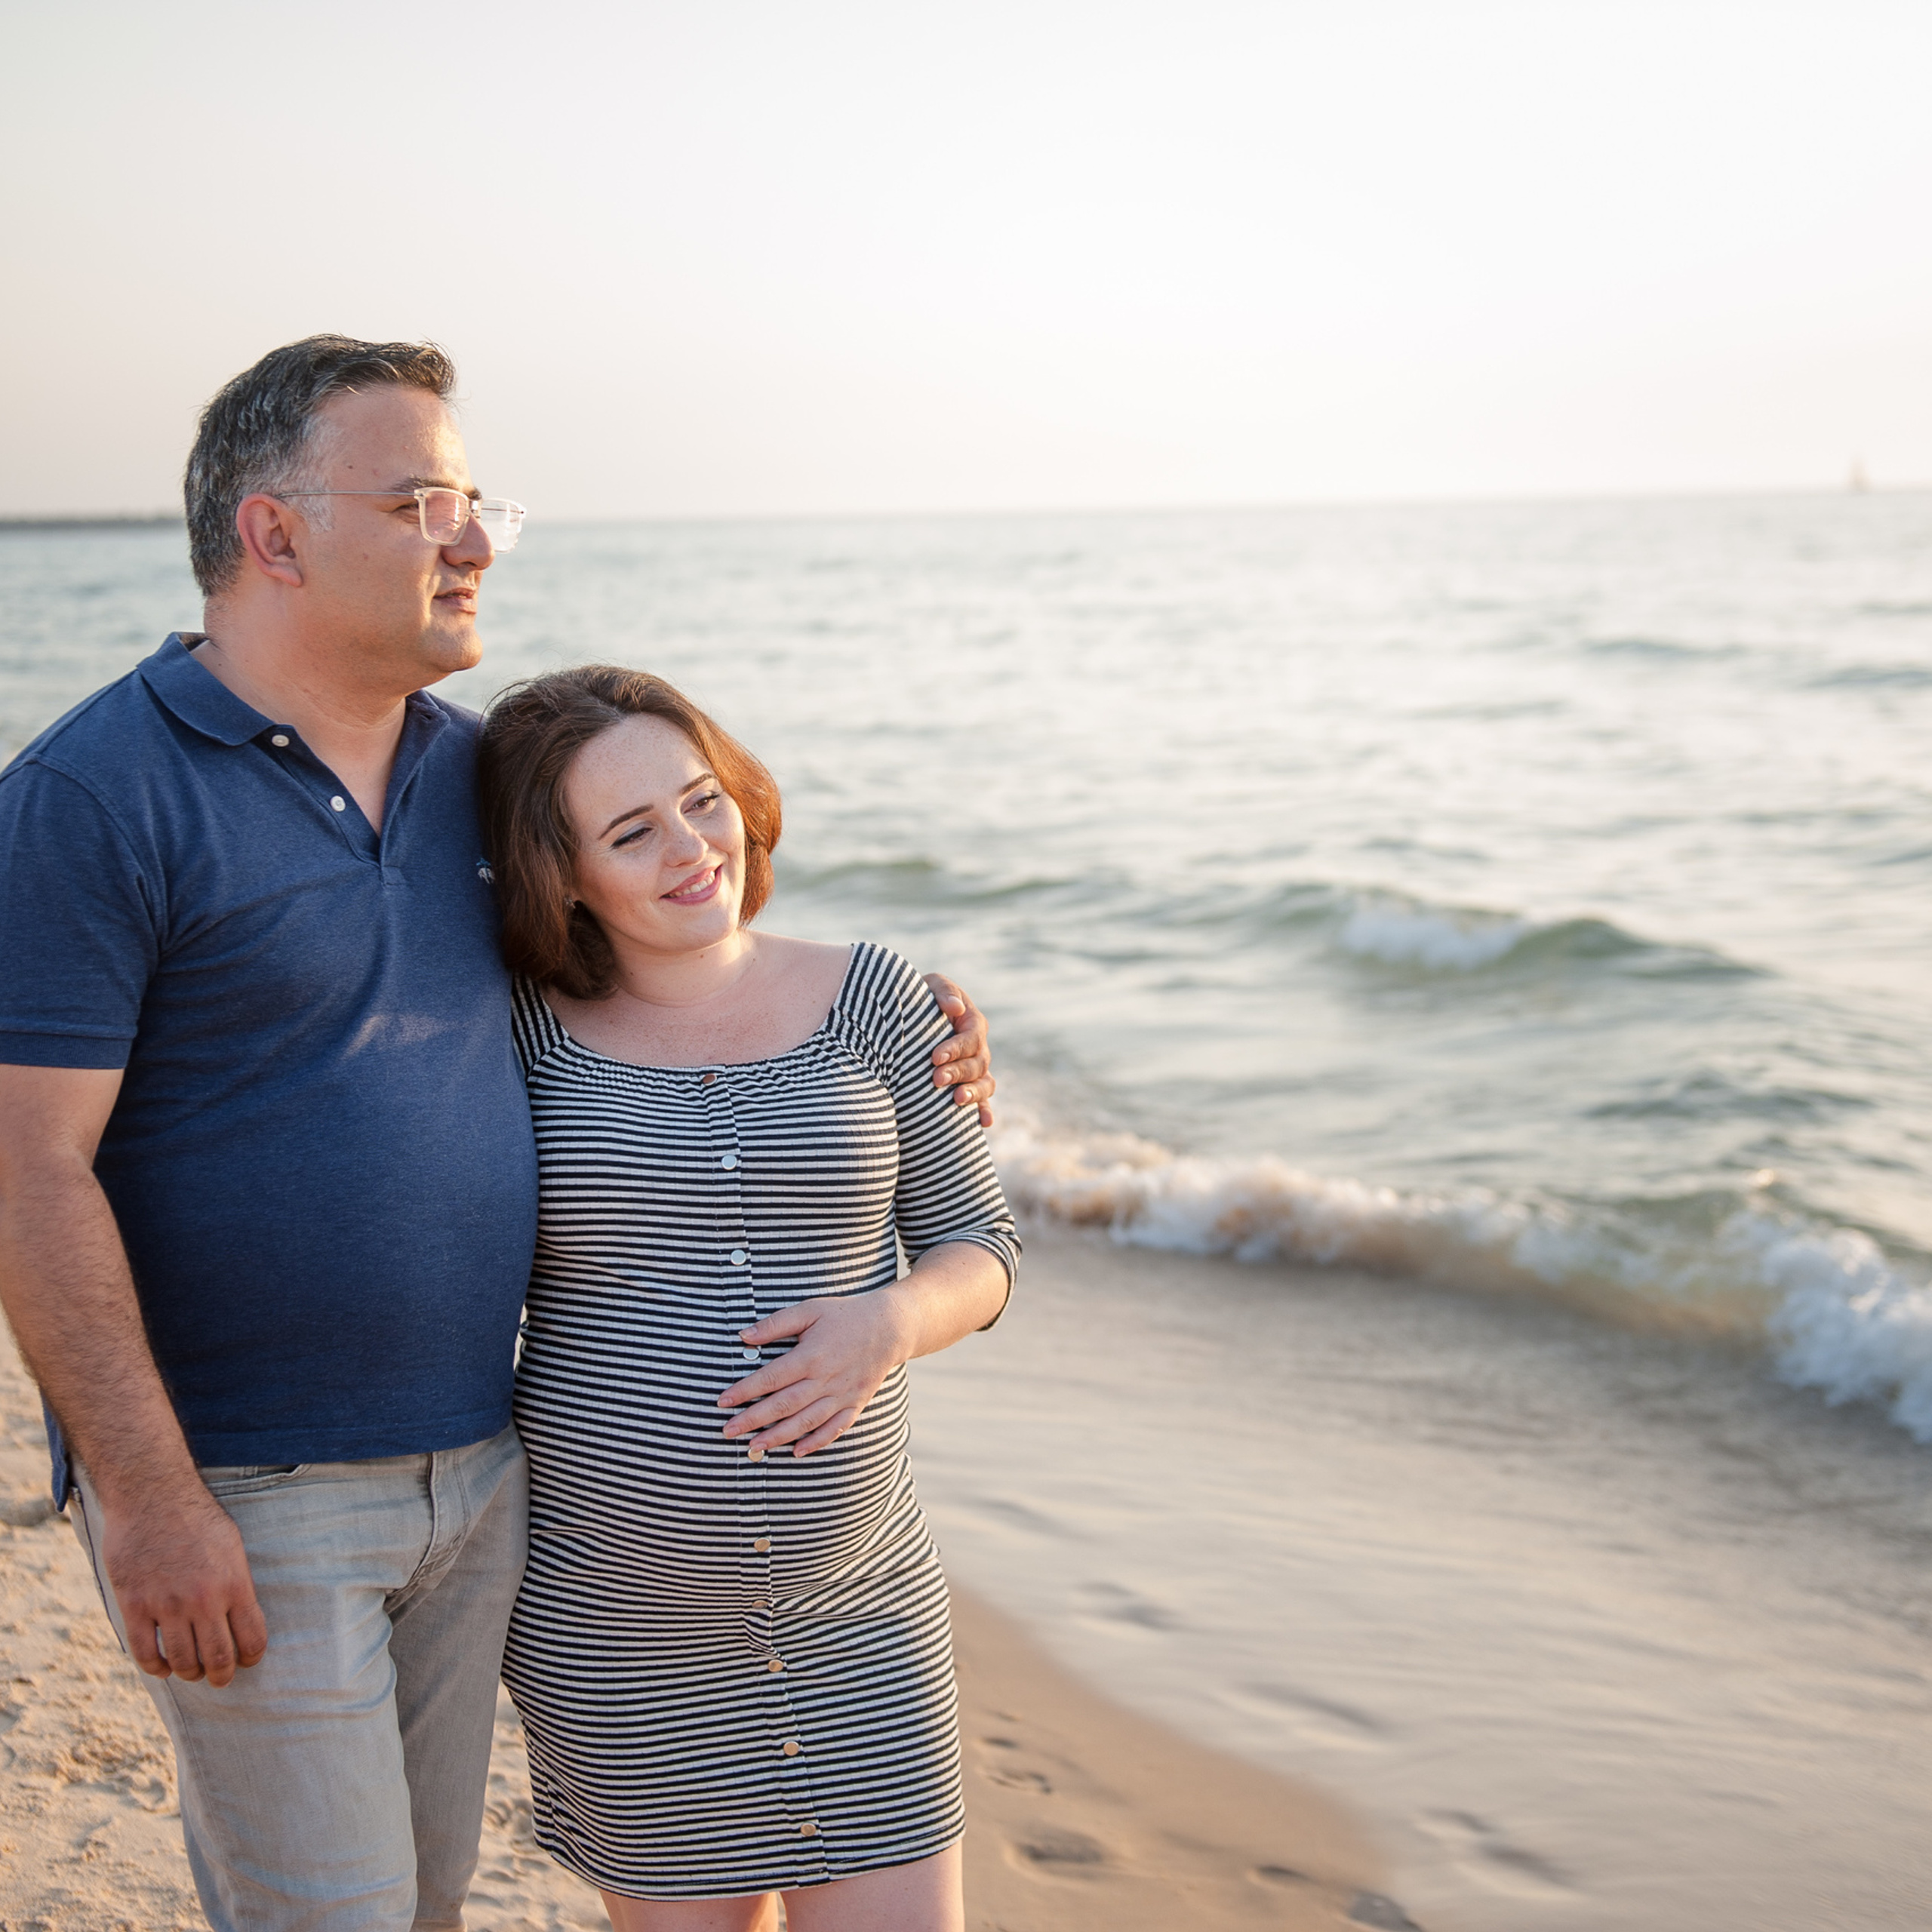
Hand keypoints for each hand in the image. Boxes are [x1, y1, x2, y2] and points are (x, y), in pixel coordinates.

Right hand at [97, 1480, 266, 1686]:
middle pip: (218, 1657)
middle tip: (220, 1678)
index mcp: (234, 1583)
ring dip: (190, 1673)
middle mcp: (203, 1599)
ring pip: (183, 1661)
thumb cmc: (197, 1518)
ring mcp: (167, 1605)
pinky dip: (156, 1668)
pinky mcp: (135, 1606)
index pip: (252, 1637)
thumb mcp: (232, 1545)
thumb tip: (242, 1616)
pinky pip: (145, 1653)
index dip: (252, 1656)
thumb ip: (236, 1583)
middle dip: (222, 1674)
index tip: (247, 1660)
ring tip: (193, 1671)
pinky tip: (163, 1666)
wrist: (153, 1497)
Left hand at [718, 1291, 915, 1458]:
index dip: (744, 1391)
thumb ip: (776, 1324)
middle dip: (753, 1420)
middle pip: (784, 1405)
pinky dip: (816, 1442)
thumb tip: (743, 1336)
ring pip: (806, 1421)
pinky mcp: (855, 1403)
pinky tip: (797, 1452)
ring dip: (778, 1436)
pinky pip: (834, 1428)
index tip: (722, 1402)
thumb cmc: (845, 1315)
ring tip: (754, 1446)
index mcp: (811, 1355)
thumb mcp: (810, 1310)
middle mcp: (825, 1379)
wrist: (890, 1327)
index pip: (771, 1378)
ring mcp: (842, 1394)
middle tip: (728, 1431)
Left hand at [922, 973, 995, 1127]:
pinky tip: (983, 1123)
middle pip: (978, 1063)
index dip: (955, 1048)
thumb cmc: (920, 998)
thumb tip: (955, 1009)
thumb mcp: (930, 986)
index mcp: (972, 1023)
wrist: (909, 1017)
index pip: (970, 1038)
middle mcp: (978, 1047)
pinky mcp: (967, 1085)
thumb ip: (944, 992)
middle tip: (936, 1079)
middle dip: (958, 1073)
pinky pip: (982, 1100)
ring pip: (985, 1083)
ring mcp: (975, 1069)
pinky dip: (984, 1111)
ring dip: (973, 1093)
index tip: (934, 1057)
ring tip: (957, 1100)